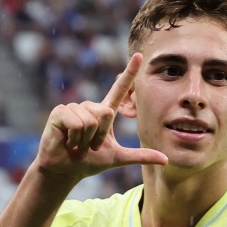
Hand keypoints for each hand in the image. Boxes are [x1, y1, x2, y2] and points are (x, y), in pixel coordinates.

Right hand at [36, 53, 167, 181]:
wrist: (66, 170)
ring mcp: (75, 107)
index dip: (130, 73)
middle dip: (99, 135)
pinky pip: (77, 124)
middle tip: (89, 145)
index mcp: (105, 112)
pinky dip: (75, 138)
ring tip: (78, 144)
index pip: (120, 89)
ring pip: (91, 120)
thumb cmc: (90, 162)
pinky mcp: (60, 111)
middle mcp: (90, 106)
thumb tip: (166, 160)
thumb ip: (141, 156)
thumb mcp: (118, 157)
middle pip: (107, 113)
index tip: (139, 56)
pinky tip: (68, 142)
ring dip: (86, 139)